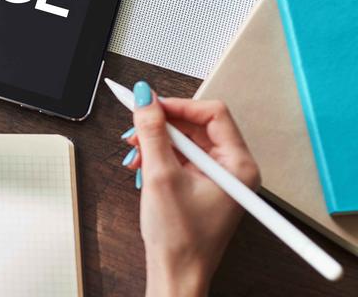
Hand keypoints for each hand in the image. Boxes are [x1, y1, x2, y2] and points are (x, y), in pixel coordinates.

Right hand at [119, 82, 259, 296]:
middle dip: (161, 126)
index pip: (212, 113)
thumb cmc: (180, 239)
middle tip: (135, 130)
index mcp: (238, 165)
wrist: (176, 274)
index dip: (177, 106)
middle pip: (195, 125)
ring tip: (135, 154)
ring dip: (155, 142)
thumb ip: (152, 131)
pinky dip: (157, 156)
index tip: (148, 104)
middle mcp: (231, 168)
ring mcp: (216, 176)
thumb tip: (145, 98)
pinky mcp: (201, 184)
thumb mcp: (161, 175)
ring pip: (184, 140)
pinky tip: (141, 165)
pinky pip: (179, 156)